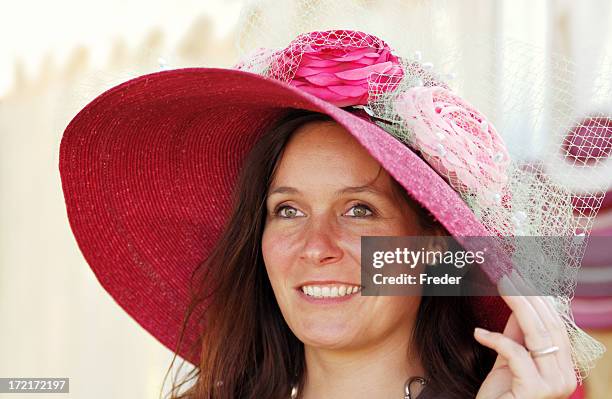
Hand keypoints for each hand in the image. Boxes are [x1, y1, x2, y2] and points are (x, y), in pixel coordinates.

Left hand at [473, 270, 577, 398]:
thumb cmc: (500, 393)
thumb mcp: (508, 359)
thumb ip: (517, 334)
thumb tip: (517, 302)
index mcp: (563, 366)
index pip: (556, 324)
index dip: (539, 299)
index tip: (520, 277)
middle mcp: (565, 376)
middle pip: (549, 326)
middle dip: (529, 297)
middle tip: (509, 275)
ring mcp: (554, 384)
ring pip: (538, 335)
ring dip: (517, 305)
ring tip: (501, 286)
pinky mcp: (535, 390)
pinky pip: (516, 354)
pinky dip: (496, 339)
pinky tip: (478, 333)